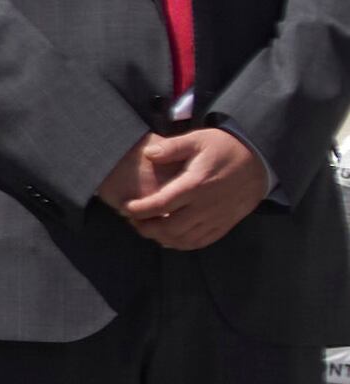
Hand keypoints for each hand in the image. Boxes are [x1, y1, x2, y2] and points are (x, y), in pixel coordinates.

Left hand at [115, 124, 272, 250]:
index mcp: (197, 184)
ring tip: (146, 227)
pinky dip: (180, 244)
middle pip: (170, 228)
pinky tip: (167, 237)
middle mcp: (207, 205)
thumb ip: (172, 147)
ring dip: (160, 237)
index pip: (162, 204)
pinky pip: (199, 242)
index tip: (125, 206)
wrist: (259, 162)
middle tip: (132, 219)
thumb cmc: (224, 148)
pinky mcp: (224, 224)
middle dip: (145, 227)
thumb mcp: (199, 139)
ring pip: (183, 239)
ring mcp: (217, 218)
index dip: (139, 209)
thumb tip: (149, 153)